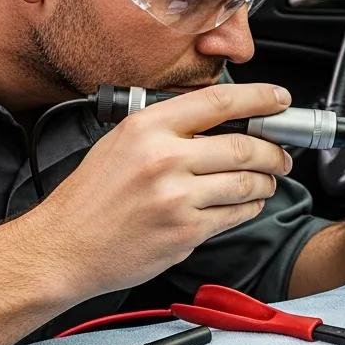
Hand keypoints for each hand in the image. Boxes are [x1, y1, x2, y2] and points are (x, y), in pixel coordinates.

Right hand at [32, 83, 294, 299]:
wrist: (63, 247)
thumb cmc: (91, 197)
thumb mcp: (122, 142)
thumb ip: (170, 127)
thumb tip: (224, 117)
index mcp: (148, 128)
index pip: (219, 101)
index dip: (260, 97)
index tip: (280, 99)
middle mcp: (164, 159)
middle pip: (244, 146)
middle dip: (274, 152)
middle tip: (282, 156)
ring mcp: (177, 198)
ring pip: (247, 183)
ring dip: (266, 182)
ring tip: (266, 182)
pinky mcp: (186, 232)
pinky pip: (236, 215)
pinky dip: (249, 208)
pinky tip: (245, 204)